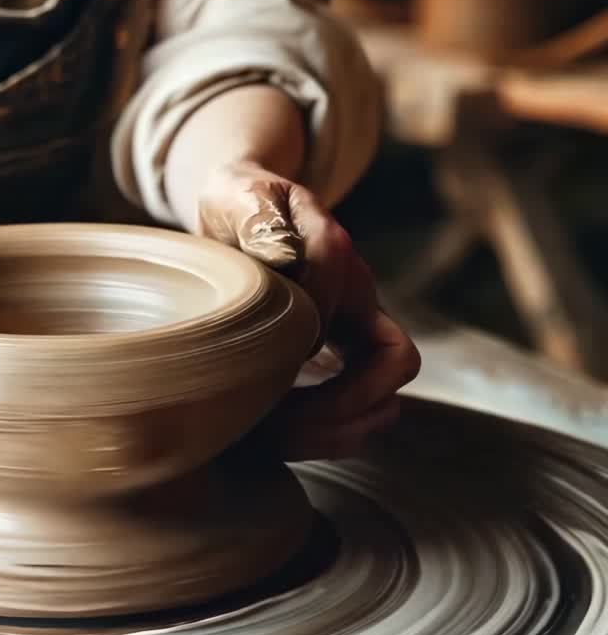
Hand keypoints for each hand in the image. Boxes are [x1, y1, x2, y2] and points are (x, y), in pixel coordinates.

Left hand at [196, 162, 420, 459]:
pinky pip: (358, 412)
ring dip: (335, 430)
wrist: (243, 210)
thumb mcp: (243, 196)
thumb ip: (260, 218)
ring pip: (383, 399)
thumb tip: (283, 257)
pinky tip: (271, 438)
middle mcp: (357, 294)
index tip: (267, 355)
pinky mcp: (340, 358)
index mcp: (333, 248)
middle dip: (341, 402)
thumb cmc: (240, 203)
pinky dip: (323, 437)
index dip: (310, 328)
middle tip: (275, 423)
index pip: (347, 293)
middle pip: (393, 363)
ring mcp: (354, 330)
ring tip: (273, 438)